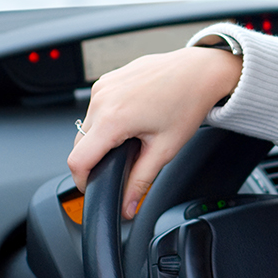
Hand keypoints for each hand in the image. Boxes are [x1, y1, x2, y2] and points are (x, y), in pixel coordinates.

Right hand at [67, 46, 242, 217]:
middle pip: (80, 144)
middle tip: (126, 160)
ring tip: (135, 134)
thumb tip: (128, 205)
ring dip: (103, 136)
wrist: (200, 72)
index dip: (83, 181)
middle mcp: (102, 99)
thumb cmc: (187, 102)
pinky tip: (134, 116)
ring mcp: (103, 86)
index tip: (94, 186)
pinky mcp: (107, 79)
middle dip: (97, 158)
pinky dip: (108, 117)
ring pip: (88, 125)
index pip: (77, 161)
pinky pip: (97, 107)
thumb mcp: (165, 149)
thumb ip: (140, 181)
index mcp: (112, 118)